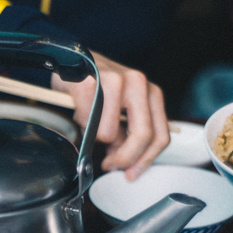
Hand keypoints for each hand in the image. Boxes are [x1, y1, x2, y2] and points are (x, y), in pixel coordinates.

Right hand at [53, 51, 169, 180]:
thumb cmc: (99, 89)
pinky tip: (79, 114)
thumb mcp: (121, 111)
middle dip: (125, 158)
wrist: (72, 59)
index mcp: (151, 93)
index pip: (161, 136)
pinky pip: (86, 120)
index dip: (145, 161)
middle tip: (110, 165)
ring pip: (110, 133)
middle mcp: (139, 83)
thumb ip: (128, 134)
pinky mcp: (90, 81)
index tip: (130, 173)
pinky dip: (81, 124)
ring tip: (90, 130)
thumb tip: (124, 162)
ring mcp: (115, 79)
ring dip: (97, 139)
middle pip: (143, 135)